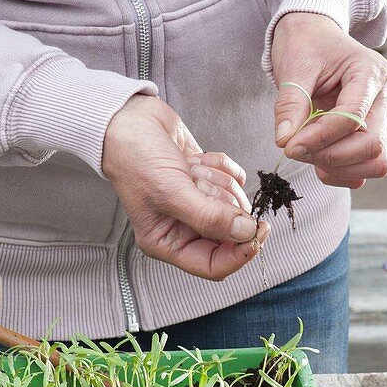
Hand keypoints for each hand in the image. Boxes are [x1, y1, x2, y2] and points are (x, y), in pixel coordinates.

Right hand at [102, 95, 268, 280]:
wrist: (129, 120)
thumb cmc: (136, 159)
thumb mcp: (171, 193)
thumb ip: (210, 218)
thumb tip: (246, 233)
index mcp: (168, 243)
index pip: (213, 266)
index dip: (240, 253)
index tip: (257, 231)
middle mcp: (185, 228)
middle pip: (231, 233)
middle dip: (223, 204)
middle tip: (201, 184)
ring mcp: (199, 204)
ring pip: (236, 204)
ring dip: (219, 182)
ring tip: (191, 169)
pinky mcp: (209, 181)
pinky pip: (236, 180)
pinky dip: (222, 166)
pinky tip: (198, 159)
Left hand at [270, 12, 386, 188]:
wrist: (312, 36)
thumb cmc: (305, 45)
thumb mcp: (293, 67)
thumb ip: (290, 104)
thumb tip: (285, 141)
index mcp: (370, 72)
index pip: (352, 117)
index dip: (320, 138)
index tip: (289, 146)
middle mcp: (382, 97)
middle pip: (372, 145)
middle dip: (331, 156)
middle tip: (297, 150)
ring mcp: (380, 118)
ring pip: (375, 162)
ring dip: (339, 168)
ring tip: (308, 154)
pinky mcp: (370, 134)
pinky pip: (366, 168)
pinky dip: (342, 172)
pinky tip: (318, 158)